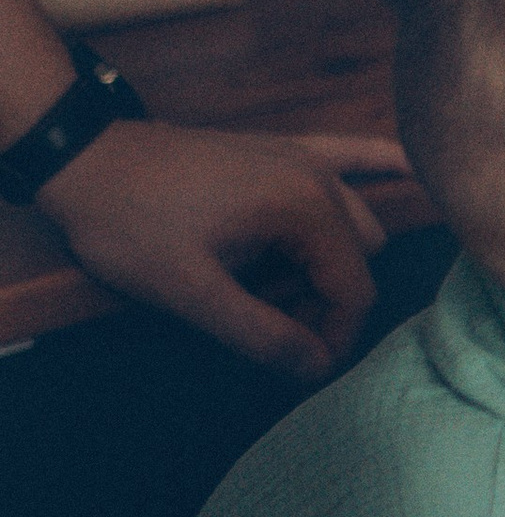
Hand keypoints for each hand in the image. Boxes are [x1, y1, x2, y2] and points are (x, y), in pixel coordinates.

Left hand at [36, 119, 406, 378]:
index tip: (299, 369)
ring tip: (268, 289)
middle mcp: (317, 175)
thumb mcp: (189, 293)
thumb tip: (318, 368)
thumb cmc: (130, 225)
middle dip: (323, 303)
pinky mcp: (283, 148)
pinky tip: (409, 169)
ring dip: (326, 264)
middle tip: (265, 325)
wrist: (83, 158)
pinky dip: (379, 167)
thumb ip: (260, 334)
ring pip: (354, 224)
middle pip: (358, 259)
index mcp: (302, 205)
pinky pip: (351, 154)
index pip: (355, 288)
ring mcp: (302, 155)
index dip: (333, 338)